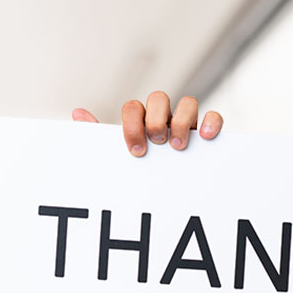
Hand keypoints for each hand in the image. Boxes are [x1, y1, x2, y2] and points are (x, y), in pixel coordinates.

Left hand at [72, 91, 222, 156]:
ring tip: (176, 147)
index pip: (132, 108)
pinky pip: (213, 115)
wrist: (162, 194)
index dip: (132, 125)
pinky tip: (204, 137)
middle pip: (159, 98)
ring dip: (180, 121)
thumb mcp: (116, 157)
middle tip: (155, 143)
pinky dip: (211, 121)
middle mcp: (162, 118)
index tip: (134, 149)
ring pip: (187, 102)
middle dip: (155, 120)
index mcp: (139, 122)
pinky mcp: (205, 132)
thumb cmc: (138, 171)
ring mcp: (185, 123)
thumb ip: (98, 136)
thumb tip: (78, 114)